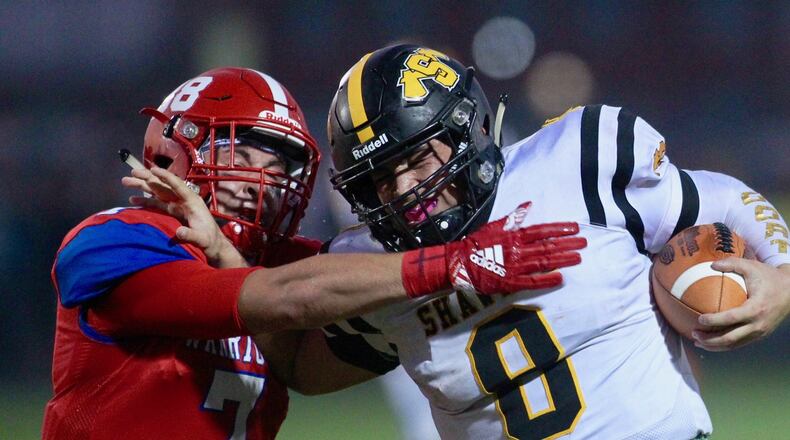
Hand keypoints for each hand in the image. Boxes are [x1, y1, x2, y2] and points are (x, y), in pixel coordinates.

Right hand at [121, 167, 247, 267]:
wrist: (213, 246)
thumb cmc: (210, 241)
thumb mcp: (202, 239)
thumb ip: (191, 235)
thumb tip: (179, 232)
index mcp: (192, 201)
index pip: (178, 185)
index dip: (166, 177)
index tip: (153, 169)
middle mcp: (183, 200)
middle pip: (164, 186)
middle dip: (148, 178)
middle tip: (132, 172)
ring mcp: (177, 205)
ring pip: (158, 192)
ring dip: (143, 186)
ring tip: (126, 181)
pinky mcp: (172, 212)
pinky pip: (156, 204)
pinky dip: (145, 201)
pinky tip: (132, 199)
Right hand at [446, 201, 585, 294]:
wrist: (459, 263)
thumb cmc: (476, 243)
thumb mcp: (494, 225)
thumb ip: (513, 217)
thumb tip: (528, 204)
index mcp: (514, 235)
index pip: (542, 230)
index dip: (560, 229)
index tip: (575, 228)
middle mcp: (518, 250)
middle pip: (548, 246)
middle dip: (568, 244)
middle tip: (584, 243)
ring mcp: (515, 267)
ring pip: (544, 262)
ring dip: (563, 260)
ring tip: (578, 257)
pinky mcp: (510, 283)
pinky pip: (532, 282)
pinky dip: (546, 280)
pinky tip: (560, 278)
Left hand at [693, 258, 789, 350]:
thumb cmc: (769, 277)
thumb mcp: (752, 266)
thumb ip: (732, 264)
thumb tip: (711, 265)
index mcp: (756, 308)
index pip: (731, 318)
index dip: (714, 321)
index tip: (699, 319)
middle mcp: (758, 324)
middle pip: (730, 338)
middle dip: (710, 339)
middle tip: (694, 333)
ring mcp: (760, 332)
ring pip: (734, 345)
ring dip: (714, 345)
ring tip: (697, 341)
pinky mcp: (760, 335)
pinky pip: (740, 343)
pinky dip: (724, 345)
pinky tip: (711, 342)